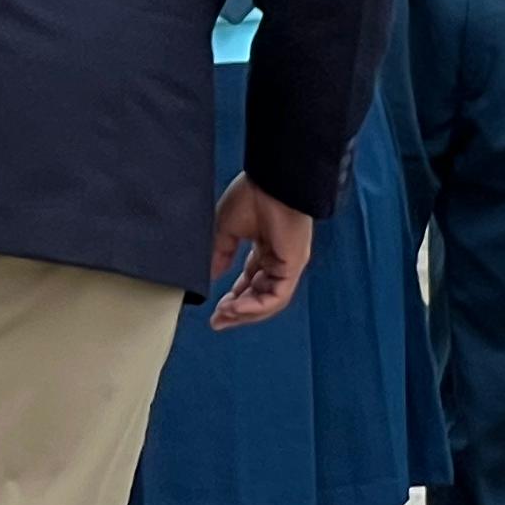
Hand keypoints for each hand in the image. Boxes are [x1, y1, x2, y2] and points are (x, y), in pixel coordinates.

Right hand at [205, 173, 314, 330]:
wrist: (272, 181)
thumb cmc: (252, 195)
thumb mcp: (225, 229)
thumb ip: (219, 254)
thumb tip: (210, 276)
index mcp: (264, 248)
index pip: (250, 282)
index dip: (233, 298)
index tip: (215, 311)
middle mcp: (278, 259)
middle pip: (260, 296)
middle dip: (238, 312)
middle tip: (218, 322)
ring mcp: (288, 263)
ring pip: (269, 301)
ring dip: (245, 312)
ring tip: (223, 316)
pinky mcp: (294, 265)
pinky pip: (276, 295)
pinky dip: (256, 306)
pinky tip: (236, 308)